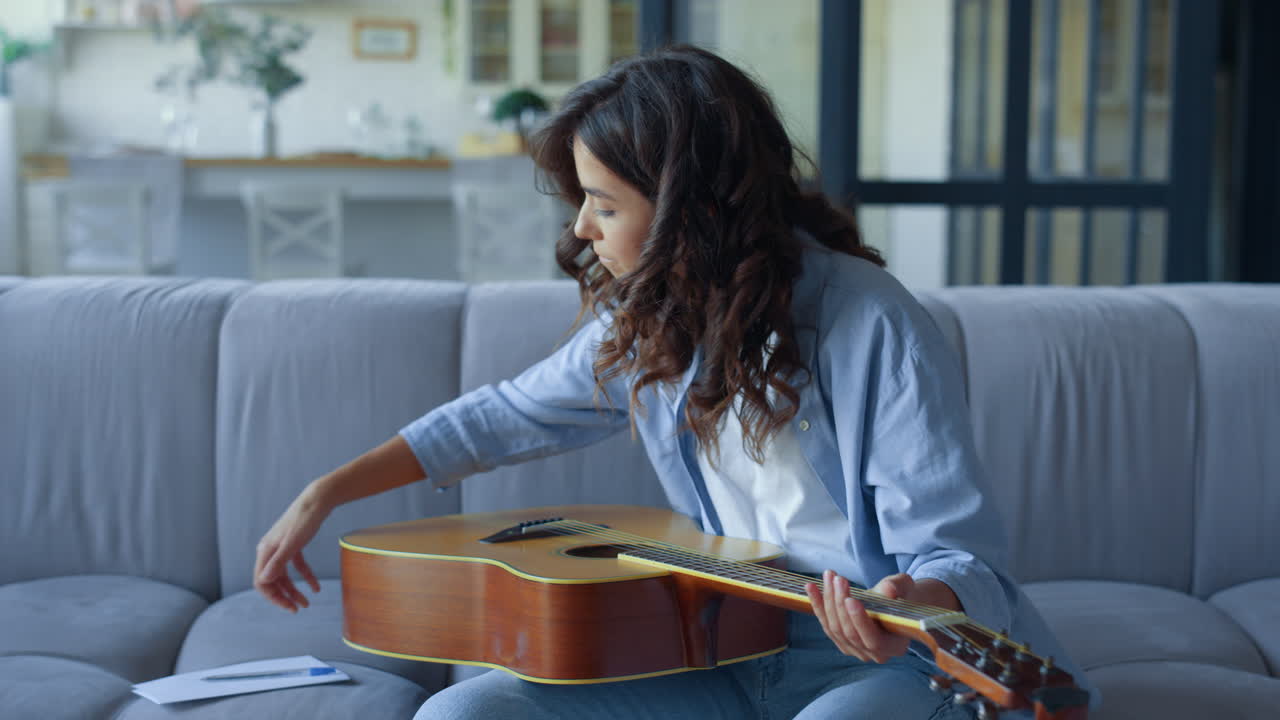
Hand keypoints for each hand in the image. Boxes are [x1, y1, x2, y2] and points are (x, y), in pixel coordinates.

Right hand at [254, 482, 328, 611]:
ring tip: (307, 602)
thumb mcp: (293, 543)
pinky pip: (296, 565)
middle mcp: (270, 550)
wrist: (318, 499)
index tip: (288, 606)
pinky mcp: (294, 544)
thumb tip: (264, 581)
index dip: (273, 597)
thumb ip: (278, 562)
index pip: (261, 582)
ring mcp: (281, 547)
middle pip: (272, 581)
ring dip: (294, 590)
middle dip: (284, 596)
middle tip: (298, 608)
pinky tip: (316, 587)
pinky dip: (305, 576)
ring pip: (284, 575)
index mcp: (266, 551)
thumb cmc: (305, 519)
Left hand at [806, 570, 914, 662]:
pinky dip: (817, 604)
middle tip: (838, 579)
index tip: (851, 599)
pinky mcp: (840, 640)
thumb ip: (898, 588)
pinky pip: (826, 623)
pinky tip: (811, 587)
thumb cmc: (902, 595)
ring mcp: (854, 650)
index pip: (874, 640)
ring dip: (828, 600)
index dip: (860, 621)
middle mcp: (873, 654)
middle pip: (850, 632)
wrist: (893, 601)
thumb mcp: (904, 588)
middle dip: (840, 604)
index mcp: (894, 646)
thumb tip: (890, 590)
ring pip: (835, 628)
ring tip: (829, 576)